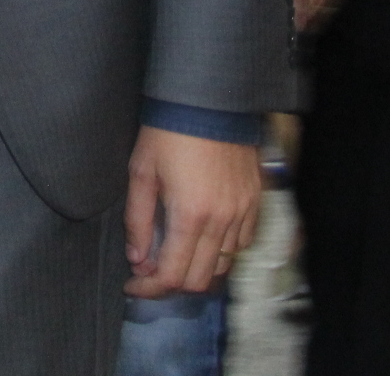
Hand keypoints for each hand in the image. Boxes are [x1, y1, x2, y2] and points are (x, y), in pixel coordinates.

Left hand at [123, 127, 259, 298]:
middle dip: (171, 284)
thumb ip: (138, 221)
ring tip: (174, 256)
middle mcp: (222, 221)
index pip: (173, 275)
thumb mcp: (141, 173)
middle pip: (200, 279)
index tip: (133, 285)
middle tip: (149, 273)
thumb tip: (138, 260)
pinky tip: (202, 239)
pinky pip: (242, 244)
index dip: (150, 288)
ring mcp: (243, 213)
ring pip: (223, 265)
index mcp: (190, 216)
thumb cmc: (168, 133)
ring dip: (197, 269)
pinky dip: (221, 252)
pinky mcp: (255, 203)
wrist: (208, 102)